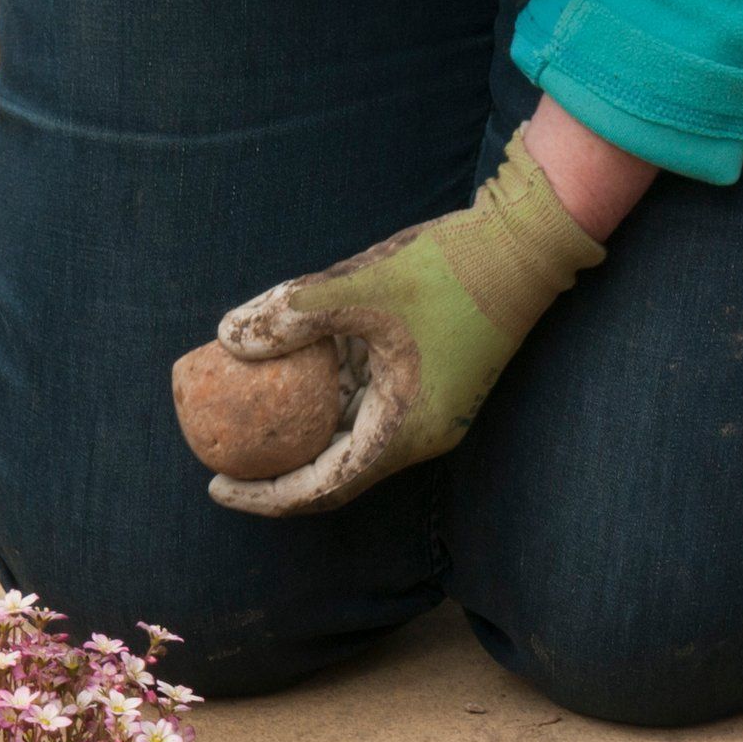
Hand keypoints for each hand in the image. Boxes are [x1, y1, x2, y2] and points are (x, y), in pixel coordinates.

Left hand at [204, 117, 615, 517]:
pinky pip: (367, 404)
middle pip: (333, 472)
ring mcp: (427, 410)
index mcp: (403, 430)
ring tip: (247, 415)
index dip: (265, 496)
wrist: (526, 245)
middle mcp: (418, 434)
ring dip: (302, 430)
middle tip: (221, 456)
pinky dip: (328, 396)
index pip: (322, 487)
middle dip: (275, 471)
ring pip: (350, 436)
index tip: (216, 485)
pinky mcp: (430, 383)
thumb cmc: (451, 267)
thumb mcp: (360, 285)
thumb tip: (226, 337)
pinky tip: (292, 371)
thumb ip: (291, 313)